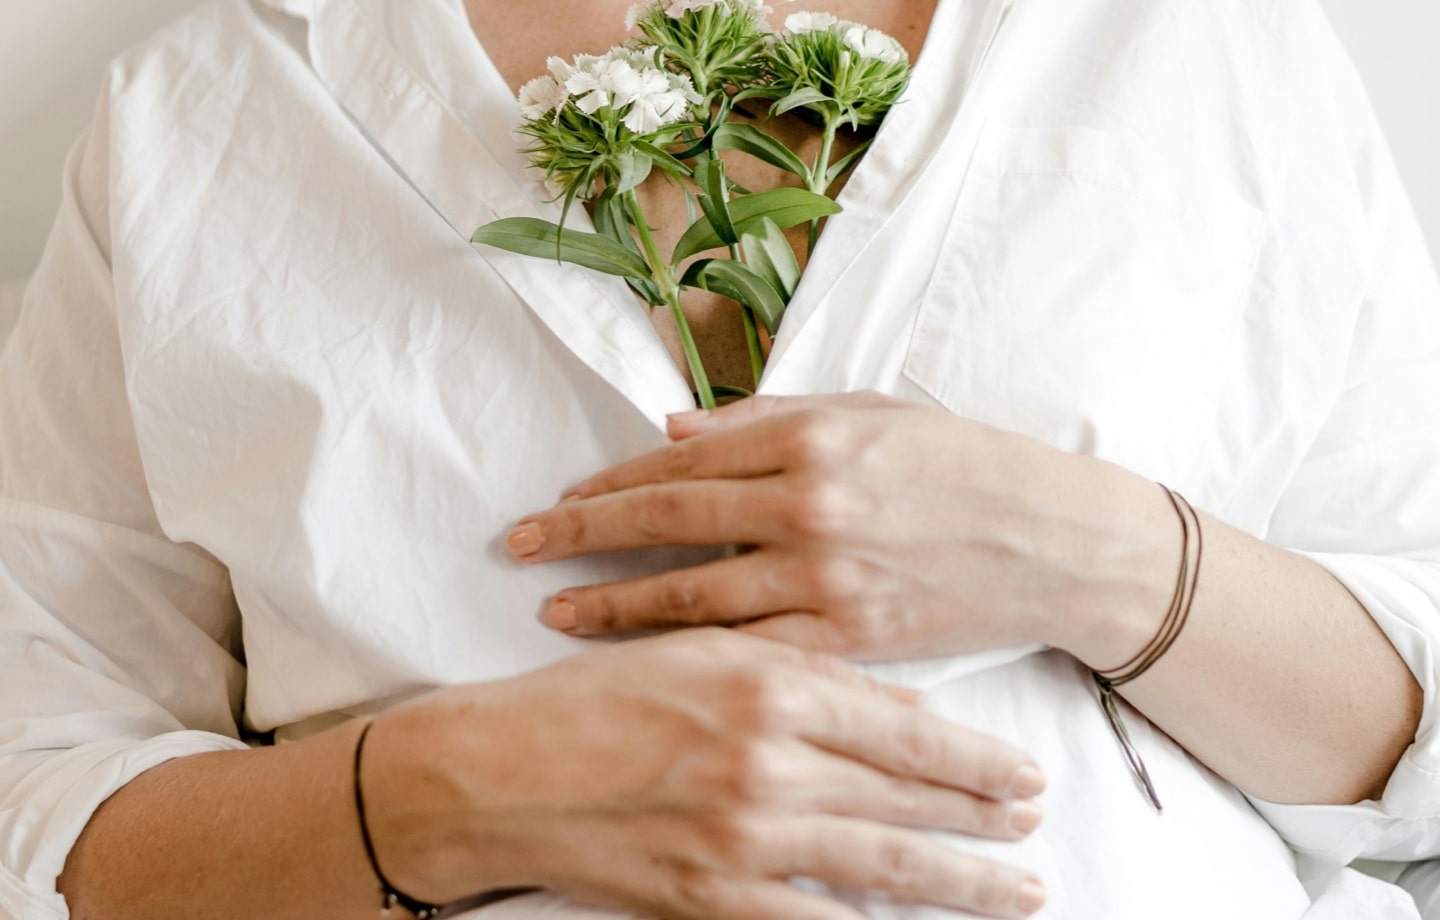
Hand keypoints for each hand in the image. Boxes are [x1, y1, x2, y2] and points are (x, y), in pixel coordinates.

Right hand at [364, 629, 1047, 918]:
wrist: (496, 775)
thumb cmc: (591, 698)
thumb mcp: (697, 654)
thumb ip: (796, 672)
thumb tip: (888, 706)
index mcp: (765, 686)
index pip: (900, 728)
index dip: (971, 756)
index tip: (1023, 772)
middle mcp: (766, 763)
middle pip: (904, 797)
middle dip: (982, 818)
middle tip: (1036, 828)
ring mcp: (741, 840)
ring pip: (880, 867)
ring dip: (959, 884)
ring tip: (1019, 892)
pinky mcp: (710, 900)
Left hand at [507, 393, 1175, 662]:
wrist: (1058, 543)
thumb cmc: (968, 465)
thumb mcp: (870, 413)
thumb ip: (766, 420)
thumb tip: (673, 429)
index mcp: (811, 439)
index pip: (681, 463)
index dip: (610, 483)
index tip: (560, 499)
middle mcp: (808, 506)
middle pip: (666, 525)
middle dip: (580, 536)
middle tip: (517, 547)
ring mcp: (827, 579)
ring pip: (693, 598)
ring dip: (616, 606)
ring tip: (555, 613)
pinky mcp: (851, 640)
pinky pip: (753, 651)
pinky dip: (694, 657)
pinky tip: (646, 663)